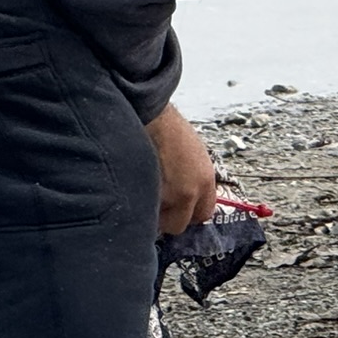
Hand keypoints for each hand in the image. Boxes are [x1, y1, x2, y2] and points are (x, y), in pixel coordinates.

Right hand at [147, 105, 217, 233]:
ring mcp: (167, 195)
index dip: (188, 213)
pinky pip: (141, 211)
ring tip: (142, 190)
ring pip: (156, 220)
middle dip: (167, 217)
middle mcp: (190, 192)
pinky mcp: (145, 194)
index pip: (203, 215)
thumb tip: (186, 198)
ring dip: (149, 210)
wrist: (147, 113)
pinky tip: (132, 186)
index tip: (178, 209)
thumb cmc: (167, 126)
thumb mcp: (194, 153)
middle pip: (179, 224)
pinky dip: (136, 202)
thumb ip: (193, 180)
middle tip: (156, 204)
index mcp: (205, 180)